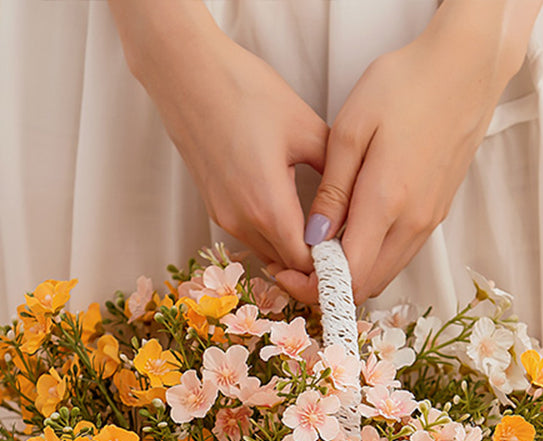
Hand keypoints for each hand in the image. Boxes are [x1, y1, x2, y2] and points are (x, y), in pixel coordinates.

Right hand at [110, 0, 326, 272]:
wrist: (186, 72)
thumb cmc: (245, 91)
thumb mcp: (305, 128)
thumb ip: (335, 173)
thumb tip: (356, 201)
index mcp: (268, 207)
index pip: (305, 264)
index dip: (330, 263)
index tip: (350, 245)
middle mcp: (242, 222)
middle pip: (287, 265)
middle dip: (314, 261)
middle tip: (340, 238)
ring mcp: (224, 217)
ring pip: (268, 254)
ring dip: (292, 249)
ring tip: (318, 226)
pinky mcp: (215, 208)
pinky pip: (252, 236)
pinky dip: (273, 235)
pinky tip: (290, 211)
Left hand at [274, 1, 541, 304]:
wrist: (466, 68)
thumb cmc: (406, 86)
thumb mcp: (351, 129)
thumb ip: (332, 192)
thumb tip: (313, 238)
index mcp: (386, 202)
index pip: (348, 275)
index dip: (314, 286)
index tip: (289, 274)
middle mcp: (412, 223)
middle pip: (366, 285)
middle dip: (327, 288)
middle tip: (297, 268)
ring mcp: (428, 222)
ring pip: (384, 274)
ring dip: (350, 276)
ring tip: (319, 253)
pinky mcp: (435, 214)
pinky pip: (398, 255)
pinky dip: (371, 260)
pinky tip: (351, 236)